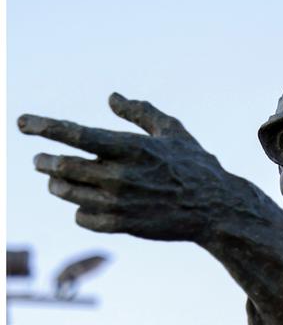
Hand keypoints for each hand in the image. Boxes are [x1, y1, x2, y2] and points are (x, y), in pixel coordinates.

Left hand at [18, 93, 262, 241]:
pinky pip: (82, 217)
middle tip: (41, 160)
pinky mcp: (123, 225)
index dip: (44, 126)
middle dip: (45, 161)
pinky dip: (78, 209)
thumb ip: (141, 112)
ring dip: (57, 185)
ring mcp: (120, 202)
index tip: (22, 123)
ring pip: (67, 192)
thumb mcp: (173, 132)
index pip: (75, 134)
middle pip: (63, 165)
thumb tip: (112, 98)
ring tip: (57, 180)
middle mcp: (122, 175)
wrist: (217, 210)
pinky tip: (84, 204)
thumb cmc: (196, 167)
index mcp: (132, 147)